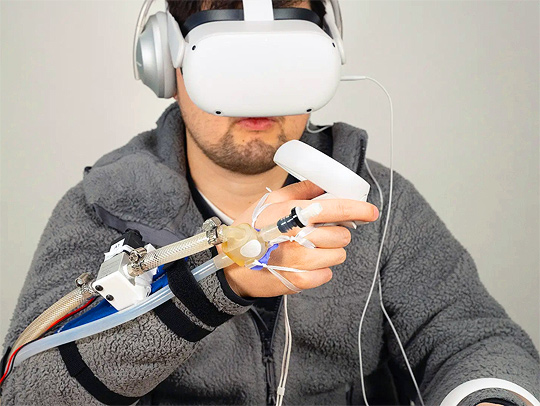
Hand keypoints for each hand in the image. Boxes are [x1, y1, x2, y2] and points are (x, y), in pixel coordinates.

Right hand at [222, 180, 378, 297]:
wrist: (230, 266)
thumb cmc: (250, 230)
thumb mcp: (270, 202)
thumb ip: (300, 190)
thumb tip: (324, 183)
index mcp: (292, 214)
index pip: (334, 209)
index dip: (357, 209)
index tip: (370, 211)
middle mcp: (297, 238)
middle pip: (341, 236)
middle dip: (337, 232)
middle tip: (321, 232)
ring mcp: (299, 262)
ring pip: (338, 255)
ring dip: (329, 251)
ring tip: (309, 248)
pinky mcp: (299, 282)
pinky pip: (327, 275)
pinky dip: (320, 269)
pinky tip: (304, 263)